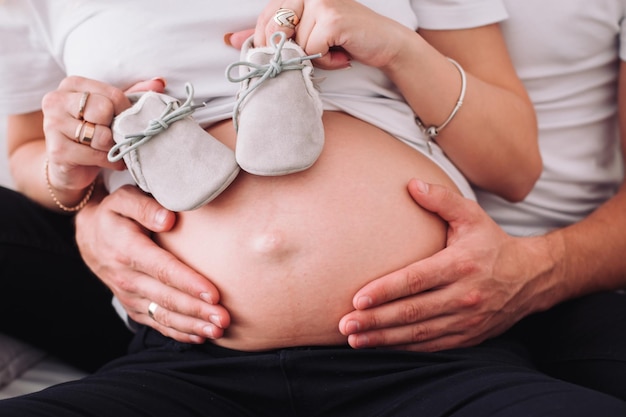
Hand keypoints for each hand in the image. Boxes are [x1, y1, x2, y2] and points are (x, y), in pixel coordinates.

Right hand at [41, 76, 165, 193]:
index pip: (112, 94)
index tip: (125, 121)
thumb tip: (160, 82)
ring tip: (110, 149)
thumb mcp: (114, 110)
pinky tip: (109, 161)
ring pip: (101, 135)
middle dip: (116, 129)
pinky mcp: (56, 150)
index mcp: (72, 85)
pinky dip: (109, 161)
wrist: (71, 165)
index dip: (127, 112)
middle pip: (104, 110)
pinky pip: (95, 155)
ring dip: (113, 147)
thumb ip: (135, 94)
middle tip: (114, 136)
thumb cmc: (95, 132)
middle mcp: (56, 100)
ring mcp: (52, 125)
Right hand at [75, 185, 229, 343]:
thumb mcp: (124, 199)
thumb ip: (145, 206)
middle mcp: (126, 277)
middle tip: (224, 318)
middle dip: (197, 310)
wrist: (90, 238)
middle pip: (167, 298)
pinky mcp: (133, 306)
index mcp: (127, 250)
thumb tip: (168, 219)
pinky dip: (178, 332)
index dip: (188, 283)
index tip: (213, 293)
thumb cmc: (116, 215)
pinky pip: (156, 323)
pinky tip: (200, 336)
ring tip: (218, 330)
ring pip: (163, 316)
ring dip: (192, 325)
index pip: (162, 269)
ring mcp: (129, 296)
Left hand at [253, 0, 411, 69]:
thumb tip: (231, 39)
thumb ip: (270, 35)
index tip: (283, 54)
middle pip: (275, 30)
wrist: (384, 43)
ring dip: (313, 57)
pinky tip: (341, 54)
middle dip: (290, 51)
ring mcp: (319, 1)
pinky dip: (325, 60)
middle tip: (315, 53)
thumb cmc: (344, 39)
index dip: (268, 42)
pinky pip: (311, 50)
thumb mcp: (304, 34)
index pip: (264, 17)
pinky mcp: (331, 17)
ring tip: (333, 51)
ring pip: (295, 44)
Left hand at [339, 179, 551, 350]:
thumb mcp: (472, 215)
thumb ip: (442, 200)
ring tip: (354, 339)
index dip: (385, 291)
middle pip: (412, 312)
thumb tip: (410, 184)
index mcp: (460, 264)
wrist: (531, 277)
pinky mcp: (468, 336)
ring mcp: (467, 320)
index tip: (357, 299)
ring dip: (384, 338)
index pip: (416, 280)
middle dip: (376, 320)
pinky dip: (404, 348)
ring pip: (419, 334)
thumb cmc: (492, 243)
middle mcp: (464, 295)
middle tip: (345, 324)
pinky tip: (380, 346)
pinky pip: (431, 346)